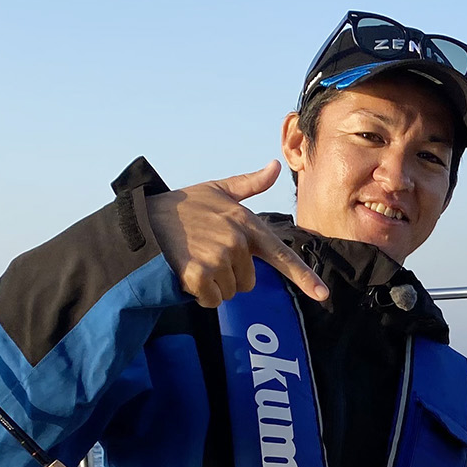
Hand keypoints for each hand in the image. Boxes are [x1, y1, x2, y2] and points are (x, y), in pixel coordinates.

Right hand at [148, 161, 329, 307]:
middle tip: (204, 255)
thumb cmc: (181, 207)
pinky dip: (199, 294)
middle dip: (228, 276)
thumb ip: (248, 184)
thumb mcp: (215, 190)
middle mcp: (237, 241)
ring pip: (228, 292)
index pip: (281, 255)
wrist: (142, 221)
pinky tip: (185, 274)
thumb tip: (275, 166)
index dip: (304, 277)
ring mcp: (219, 257)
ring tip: (192, 260)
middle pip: (248, 282)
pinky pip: (211, 299)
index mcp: (246, 223)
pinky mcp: (200, 274)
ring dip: (212, 285)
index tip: (323, 295)